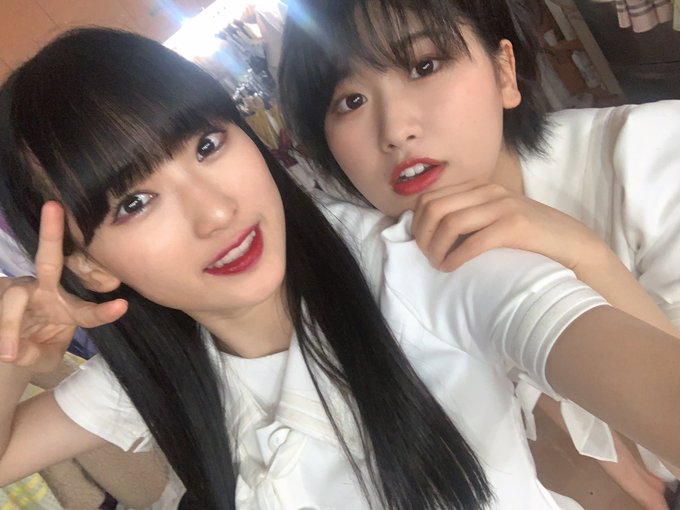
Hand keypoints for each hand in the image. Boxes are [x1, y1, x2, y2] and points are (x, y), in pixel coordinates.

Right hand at [0, 202, 126, 371]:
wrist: (7, 350)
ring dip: (10, 324)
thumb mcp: (42, 357)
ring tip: (8, 353)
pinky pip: (1, 307)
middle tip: (53, 207)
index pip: (88, 310)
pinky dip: (2, 331)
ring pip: (15, 297)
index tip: (122, 305)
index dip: (103, 311)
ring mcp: (17, 289)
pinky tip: (5, 350)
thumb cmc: (35, 346)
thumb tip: (13, 351)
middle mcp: (44, 289)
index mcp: (68, 307)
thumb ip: (35, 355)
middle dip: (52, 233)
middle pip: (49, 259)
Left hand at [411, 180, 608, 271]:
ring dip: (436, 247)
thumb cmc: (528, 236)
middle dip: (423, 235)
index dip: (417, 222)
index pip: (430, 197)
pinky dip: (454, 257)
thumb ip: (468, 215)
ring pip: (449, 222)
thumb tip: (431, 230)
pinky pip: (472, 241)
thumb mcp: (494, 217)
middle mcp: (488, 191)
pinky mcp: (514, 226)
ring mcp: (501, 206)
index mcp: (479, 187)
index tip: (420, 243)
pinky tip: (451, 268)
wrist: (571, 244)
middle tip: (426, 256)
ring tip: (438, 264)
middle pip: (434, 208)